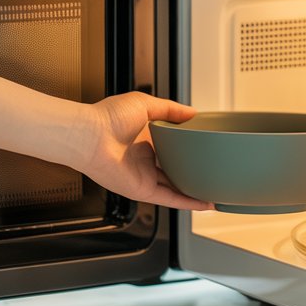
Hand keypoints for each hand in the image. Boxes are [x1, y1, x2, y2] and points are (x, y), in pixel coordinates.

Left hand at [83, 92, 212, 210]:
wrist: (89, 136)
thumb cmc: (107, 118)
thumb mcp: (145, 103)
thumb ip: (170, 109)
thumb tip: (192, 111)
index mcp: (144, 138)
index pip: (172, 146)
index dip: (188, 148)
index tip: (205, 147)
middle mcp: (144, 159)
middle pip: (175, 169)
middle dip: (193, 172)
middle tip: (215, 172)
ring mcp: (144, 176)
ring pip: (175, 188)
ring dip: (194, 191)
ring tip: (216, 191)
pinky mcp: (142, 190)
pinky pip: (169, 199)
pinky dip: (187, 202)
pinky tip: (204, 203)